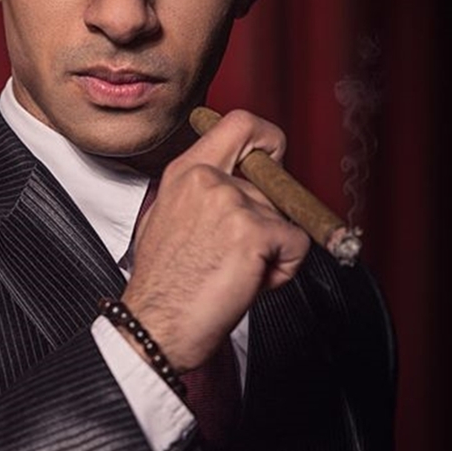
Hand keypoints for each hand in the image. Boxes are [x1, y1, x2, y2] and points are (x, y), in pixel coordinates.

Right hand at [122, 110, 309, 373]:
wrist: (154, 326)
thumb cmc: (163, 285)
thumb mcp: (167, 219)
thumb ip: (202, 194)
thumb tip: (239, 184)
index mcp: (185, 172)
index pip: (240, 124)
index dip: (267, 141)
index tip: (271, 162)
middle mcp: (208, 181)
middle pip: (272, 182)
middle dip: (269, 218)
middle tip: (241, 252)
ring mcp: (232, 204)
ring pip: (285, 218)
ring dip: (272, 251)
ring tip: (236, 273)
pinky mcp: (255, 233)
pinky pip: (297, 245)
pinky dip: (283, 270)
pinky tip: (249, 283)